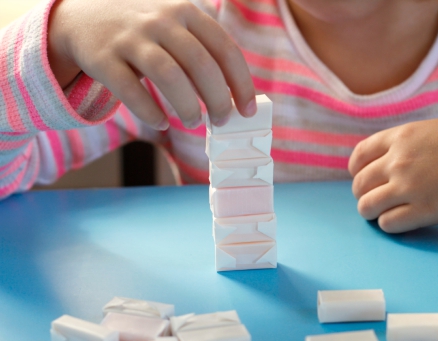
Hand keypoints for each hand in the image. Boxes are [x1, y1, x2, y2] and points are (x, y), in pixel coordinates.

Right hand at [47, 0, 255, 129]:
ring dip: (187, 106)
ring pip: (168, 76)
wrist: (80, 16)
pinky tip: (162, 123)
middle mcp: (160, 21)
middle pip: (200, 64)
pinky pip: (131, 91)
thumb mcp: (175, 26)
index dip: (241, 83)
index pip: (225, 49)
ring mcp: (130, 38)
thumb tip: (235, 98)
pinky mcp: (103, 59)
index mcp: (186, 12)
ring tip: (194, 121)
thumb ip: (202, 52)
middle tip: (222, 120)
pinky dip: (150, 113)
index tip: (248, 110)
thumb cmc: (144, 31)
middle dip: (218, 99)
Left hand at [348, 115, 437, 232]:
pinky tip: (402, 220)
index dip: (358, 172)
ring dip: (373, 212)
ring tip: (384, 213)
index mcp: (400, 137)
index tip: (364, 179)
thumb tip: (389, 163)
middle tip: (376, 200)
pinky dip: (389, 224)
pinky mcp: (423, 211)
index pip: (359, 157)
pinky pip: (388, 224)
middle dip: (364, 194)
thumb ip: (406, 145)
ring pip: (367, 207)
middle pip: (360, 185)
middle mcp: (398, 161)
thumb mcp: (432, 131)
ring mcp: (408, 187)